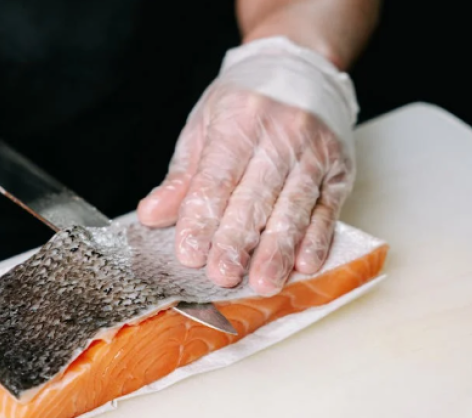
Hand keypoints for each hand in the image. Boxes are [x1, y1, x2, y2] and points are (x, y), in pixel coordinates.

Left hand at [137, 37, 357, 295]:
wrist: (300, 66)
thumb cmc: (244, 102)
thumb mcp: (204, 127)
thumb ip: (182, 176)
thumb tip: (152, 214)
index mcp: (238, 120)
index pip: (216, 178)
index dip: (202, 218)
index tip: (189, 252)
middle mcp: (280, 134)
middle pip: (255, 196)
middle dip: (237, 240)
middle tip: (222, 275)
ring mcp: (314, 152)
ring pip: (294, 206)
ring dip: (278, 248)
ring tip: (263, 281)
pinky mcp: (339, 169)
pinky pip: (328, 208)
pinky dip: (317, 238)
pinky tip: (304, 263)